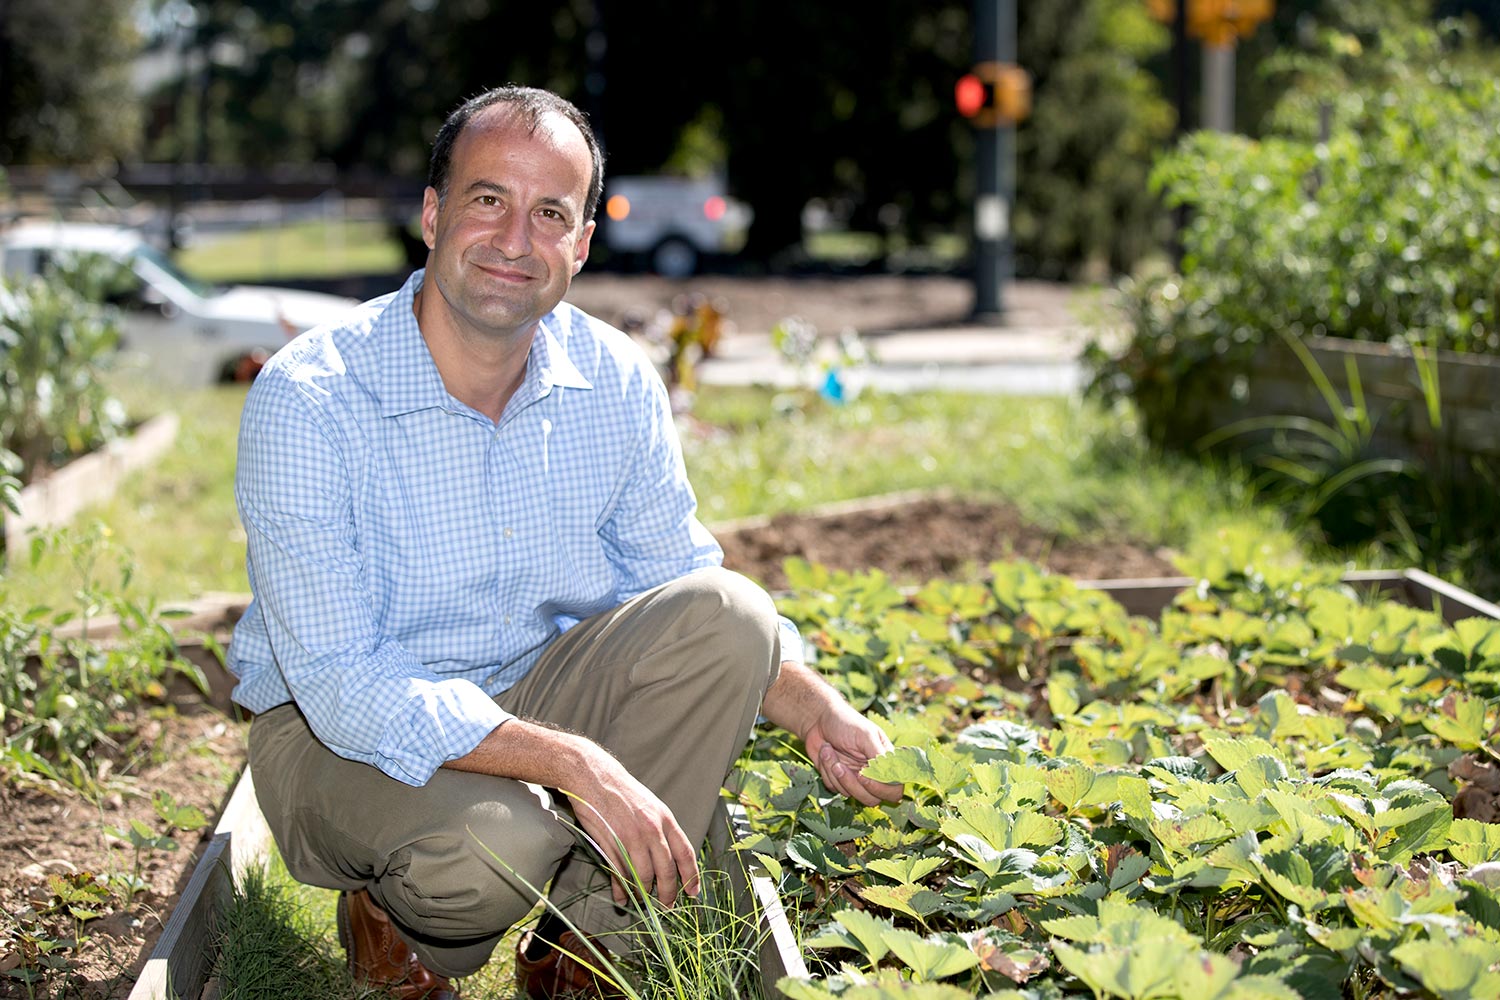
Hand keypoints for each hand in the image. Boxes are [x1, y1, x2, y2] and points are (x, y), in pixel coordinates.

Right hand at [566, 746, 699, 908]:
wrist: (594, 776)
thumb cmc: (622, 792)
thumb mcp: (649, 806)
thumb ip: (659, 832)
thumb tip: (667, 861)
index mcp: (665, 819)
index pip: (685, 852)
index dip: (691, 875)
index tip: (692, 892)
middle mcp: (652, 829)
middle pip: (666, 870)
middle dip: (667, 893)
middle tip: (666, 906)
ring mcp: (631, 837)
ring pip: (644, 875)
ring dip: (643, 893)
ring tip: (642, 901)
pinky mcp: (611, 843)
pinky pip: (620, 873)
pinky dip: (622, 889)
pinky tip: (622, 897)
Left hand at [802, 701, 902, 806]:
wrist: (818, 719)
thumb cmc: (845, 722)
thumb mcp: (865, 735)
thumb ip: (879, 756)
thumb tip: (888, 775)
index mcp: (885, 761)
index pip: (894, 788)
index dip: (881, 788)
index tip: (862, 776)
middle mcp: (872, 773)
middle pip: (871, 799)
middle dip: (852, 784)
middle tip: (839, 766)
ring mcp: (855, 778)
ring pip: (850, 794)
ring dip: (834, 773)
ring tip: (828, 750)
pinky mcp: (838, 780)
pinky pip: (834, 789)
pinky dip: (826, 771)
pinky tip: (825, 752)